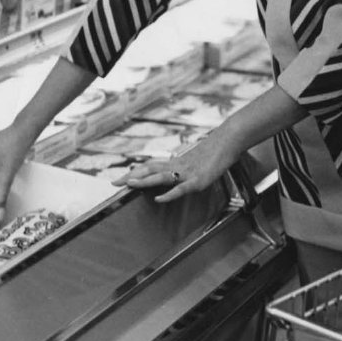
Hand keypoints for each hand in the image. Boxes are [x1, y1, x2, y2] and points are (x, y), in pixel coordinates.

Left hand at [122, 129, 241, 202]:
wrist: (227, 141)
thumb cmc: (214, 151)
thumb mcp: (196, 160)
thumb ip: (185, 166)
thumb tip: (178, 171)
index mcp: (175, 163)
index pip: (150, 166)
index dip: (135, 172)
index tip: (120, 178)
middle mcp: (177, 166)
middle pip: (149, 170)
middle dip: (131, 177)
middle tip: (114, 184)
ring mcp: (186, 173)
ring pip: (160, 177)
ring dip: (144, 181)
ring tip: (129, 185)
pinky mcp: (197, 181)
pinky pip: (180, 188)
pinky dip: (168, 194)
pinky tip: (158, 199)